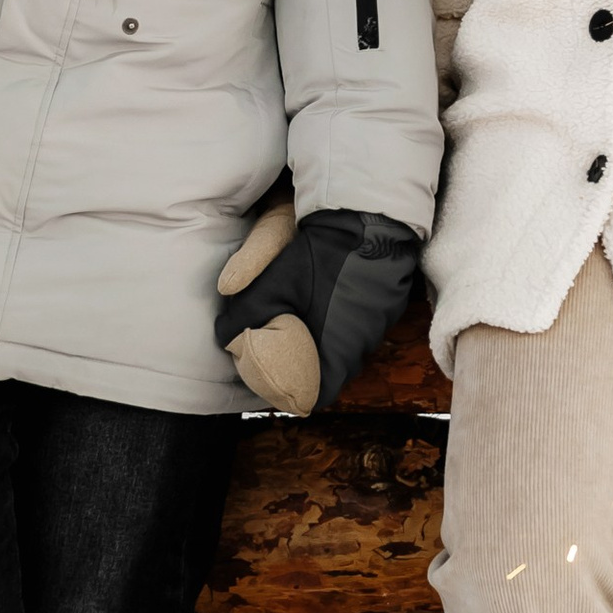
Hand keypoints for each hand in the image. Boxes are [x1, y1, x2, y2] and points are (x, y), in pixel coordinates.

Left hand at [216, 202, 421, 415]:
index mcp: (339, 351)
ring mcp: (380, 326)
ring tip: (306, 322)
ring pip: (348, 349)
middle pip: (334, 373)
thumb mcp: (272, 286)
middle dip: (309, 366)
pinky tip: (329, 300)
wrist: (365, 217)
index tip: (280, 381)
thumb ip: (243, 316)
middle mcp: (364, 346)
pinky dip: (344, 322)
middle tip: (286, 350)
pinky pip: (362, 328)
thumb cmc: (319, 257)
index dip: (297, 393)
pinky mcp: (388, 306)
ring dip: (328, 342)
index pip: (319, 395)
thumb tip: (224, 337)